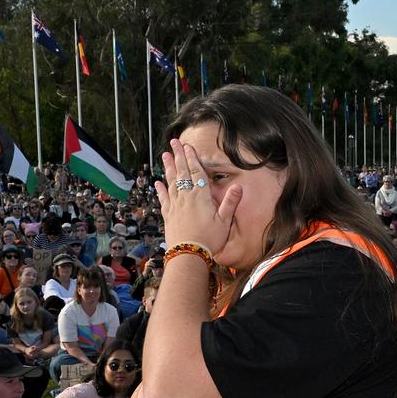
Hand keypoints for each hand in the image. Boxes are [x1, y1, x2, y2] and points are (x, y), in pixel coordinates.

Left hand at [155, 140, 242, 257]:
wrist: (189, 254)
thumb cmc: (210, 239)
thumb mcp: (225, 221)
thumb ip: (230, 203)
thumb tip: (238, 186)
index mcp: (200, 197)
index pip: (196, 173)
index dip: (192, 159)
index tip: (188, 146)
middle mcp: (186, 198)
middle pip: (181, 173)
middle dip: (178, 156)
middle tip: (173, 143)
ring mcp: (175, 206)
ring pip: (171, 182)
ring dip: (168, 168)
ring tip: (165, 156)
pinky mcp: (168, 215)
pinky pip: (164, 198)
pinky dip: (160, 189)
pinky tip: (157, 182)